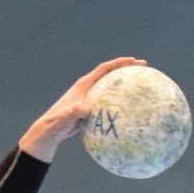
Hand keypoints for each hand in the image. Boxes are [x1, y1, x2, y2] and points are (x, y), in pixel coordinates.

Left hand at [17, 56, 147, 161]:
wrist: (50, 131)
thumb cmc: (56, 123)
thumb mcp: (65, 117)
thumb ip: (73, 112)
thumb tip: (85, 108)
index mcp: (84, 85)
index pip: (104, 69)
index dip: (119, 63)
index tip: (133, 60)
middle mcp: (87, 88)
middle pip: (109, 74)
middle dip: (125, 69)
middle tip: (143, 68)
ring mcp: (89, 97)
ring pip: (110, 87)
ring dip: (124, 84)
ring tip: (141, 84)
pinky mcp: (90, 107)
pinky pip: (108, 101)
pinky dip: (119, 100)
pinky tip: (130, 108)